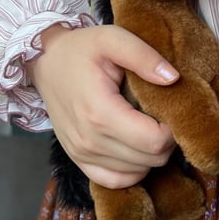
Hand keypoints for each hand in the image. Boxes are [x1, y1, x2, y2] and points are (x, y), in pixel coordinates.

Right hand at [26, 24, 179, 188]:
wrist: (45, 61)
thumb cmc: (81, 49)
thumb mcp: (113, 38)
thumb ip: (145, 57)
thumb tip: (173, 79)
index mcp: (100, 112)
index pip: (154, 141)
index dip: (173, 128)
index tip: (173, 108)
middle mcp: (89, 141)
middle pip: (151, 160)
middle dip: (167, 140)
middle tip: (164, 114)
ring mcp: (82, 154)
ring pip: (138, 172)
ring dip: (152, 153)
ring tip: (149, 124)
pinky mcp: (78, 160)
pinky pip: (116, 180)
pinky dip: (134, 169)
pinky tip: (137, 145)